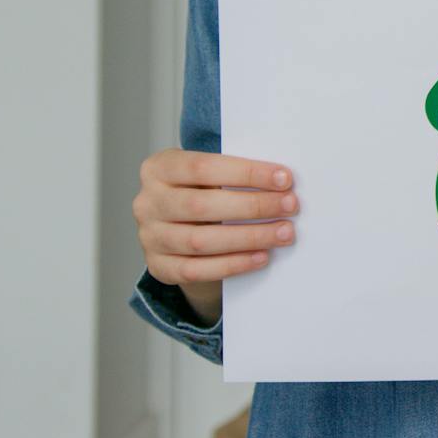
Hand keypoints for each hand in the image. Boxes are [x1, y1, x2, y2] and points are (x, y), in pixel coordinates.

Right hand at [134, 148, 297, 323]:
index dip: (246, 173)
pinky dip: (233, 264)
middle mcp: (147, 202)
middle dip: (253, 206)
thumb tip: (281, 182)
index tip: (284, 178)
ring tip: (284, 232)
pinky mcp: (159, 266)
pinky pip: (196, 270)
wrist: (177, 224)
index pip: (202, 167)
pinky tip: (261, 256)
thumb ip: (234, 173)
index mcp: (159, 168)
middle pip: (202, 206)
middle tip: (290, 206)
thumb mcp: (210, 173)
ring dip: (249, 237)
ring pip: (200, 241)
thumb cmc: (203, 189)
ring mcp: (149, 236)